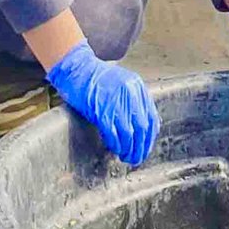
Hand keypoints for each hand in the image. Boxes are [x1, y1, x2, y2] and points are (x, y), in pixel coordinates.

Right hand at [46, 42, 158, 166]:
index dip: (150, 137)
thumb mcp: (122, 85)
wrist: (76, 69)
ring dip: (128, 149)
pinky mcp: (101, 109)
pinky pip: (113, 132)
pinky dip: (115, 144)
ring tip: (125, 157)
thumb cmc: (96, 79)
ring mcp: (116, 101)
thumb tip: (141, 127)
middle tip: (136, 158)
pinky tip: (114, 149)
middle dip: (141, 147)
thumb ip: (134, 102)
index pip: (152, 117)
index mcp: (138, 87)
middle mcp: (130, 94)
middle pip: (143, 128)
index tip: (145, 147)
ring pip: (129, 133)